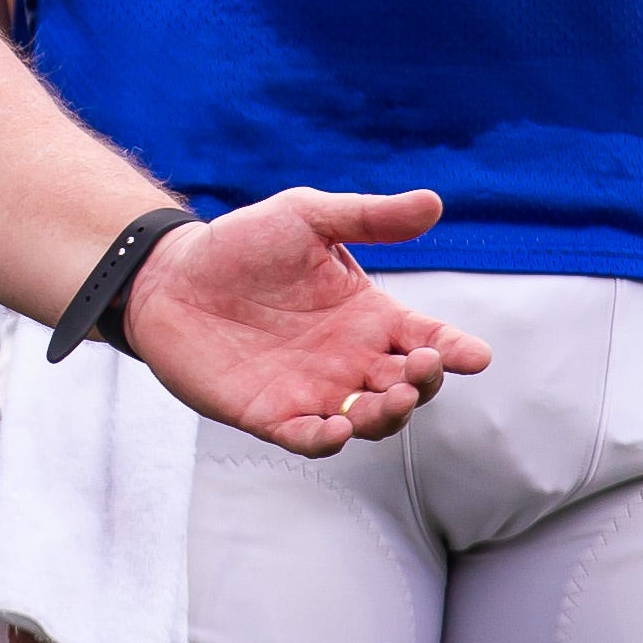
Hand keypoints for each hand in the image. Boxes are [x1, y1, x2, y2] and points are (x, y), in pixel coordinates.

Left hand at [119, 191, 489, 455]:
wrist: (167, 275)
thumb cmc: (241, 244)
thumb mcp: (306, 217)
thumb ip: (367, 217)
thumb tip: (433, 203)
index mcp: (370, 316)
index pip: (429, 339)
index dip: (456, 350)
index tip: (475, 355)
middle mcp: (351, 359)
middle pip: (408, 386)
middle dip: (422, 383)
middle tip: (419, 367)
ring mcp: (313, 390)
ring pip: (369, 418)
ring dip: (386, 415)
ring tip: (388, 397)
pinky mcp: (271, 413)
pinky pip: (309, 438)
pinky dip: (327, 439)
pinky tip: (335, 428)